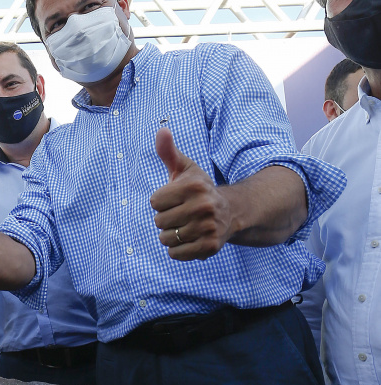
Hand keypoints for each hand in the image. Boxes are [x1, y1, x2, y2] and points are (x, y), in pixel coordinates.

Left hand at [150, 128, 232, 260]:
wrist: (231, 212)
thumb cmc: (199, 189)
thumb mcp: (185, 169)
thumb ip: (169, 151)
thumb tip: (161, 130)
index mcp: (194, 186)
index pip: (154, 202)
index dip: (161, 201)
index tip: (176, 199)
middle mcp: (203, 206)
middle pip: (159, 221)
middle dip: (166, 218)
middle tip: (183, 213)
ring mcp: (208, 228)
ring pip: (166, 239)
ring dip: (171, 235)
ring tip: (186, 226)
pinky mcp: (210, 247)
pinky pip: (176, 254)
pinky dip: (178, 249)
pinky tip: (190, 239)